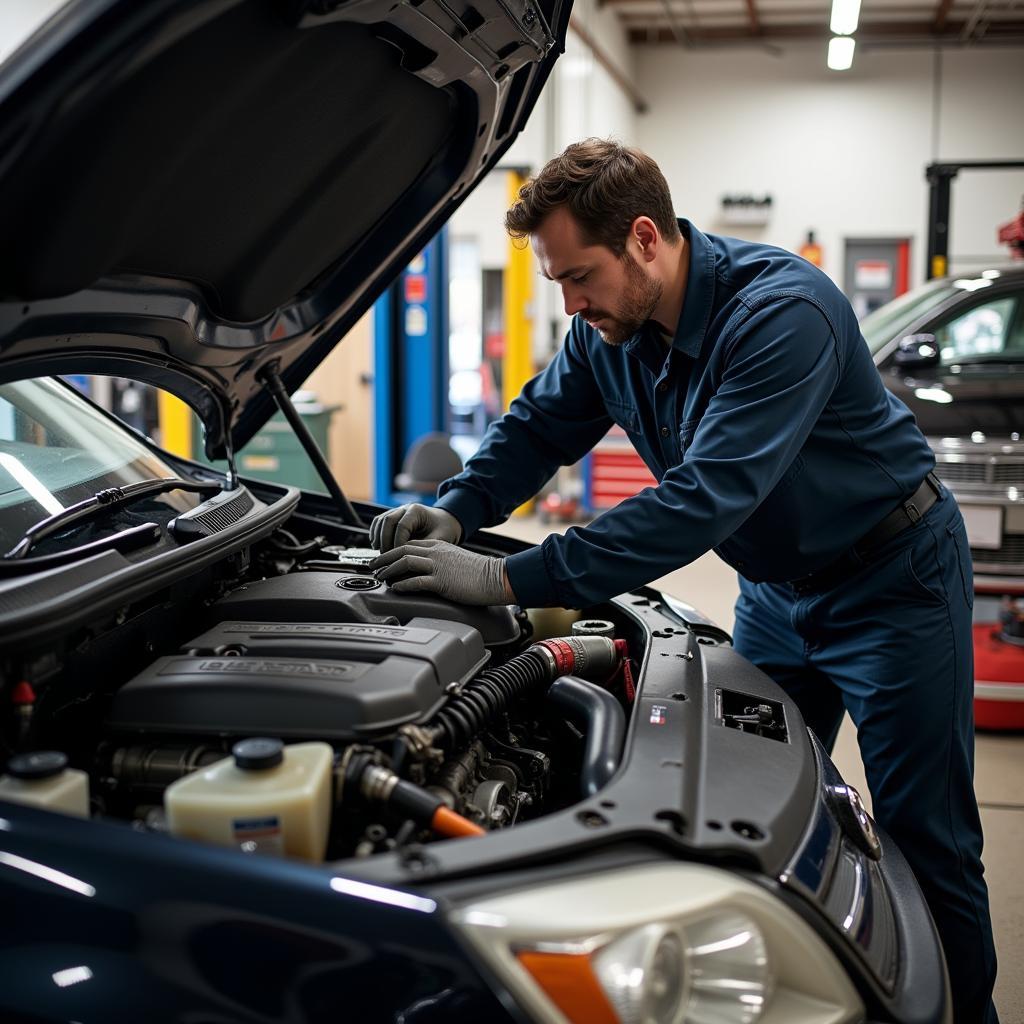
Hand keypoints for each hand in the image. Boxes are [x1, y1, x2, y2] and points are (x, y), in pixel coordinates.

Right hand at [369, 504, 462, 552]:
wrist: (445, 522)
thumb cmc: (444, 529)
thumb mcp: (439, 538)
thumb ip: (423, 547)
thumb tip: (407, 559)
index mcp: (417, 511)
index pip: (402, 526)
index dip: (398, 543)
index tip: (399, 556)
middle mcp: (405, 508)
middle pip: (387, 521)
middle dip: (385, 541)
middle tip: (388, 558)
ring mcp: (397, 511)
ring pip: (380, 521)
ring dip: (378, 538)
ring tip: (382, 554)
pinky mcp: (393, 517)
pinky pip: (379, 523)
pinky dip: (375, 534)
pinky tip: (377, 546)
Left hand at [370, 540, 514, 605]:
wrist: (494, 577)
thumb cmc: (477, 572)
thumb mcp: (454, 559)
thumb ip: (438, 560)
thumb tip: (423, 570)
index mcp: (438, 546)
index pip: (408, 544)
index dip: (391, 551)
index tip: (382, 558)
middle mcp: (435, 553)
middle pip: (402, 550)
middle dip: (384, 558)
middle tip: (373, 565)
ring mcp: (438, 566)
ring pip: (405, 562)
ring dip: (389, 570)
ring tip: (381, 577)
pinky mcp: (442, 581)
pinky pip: (417, 581)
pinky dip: (403, 585)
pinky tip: (396, 589)